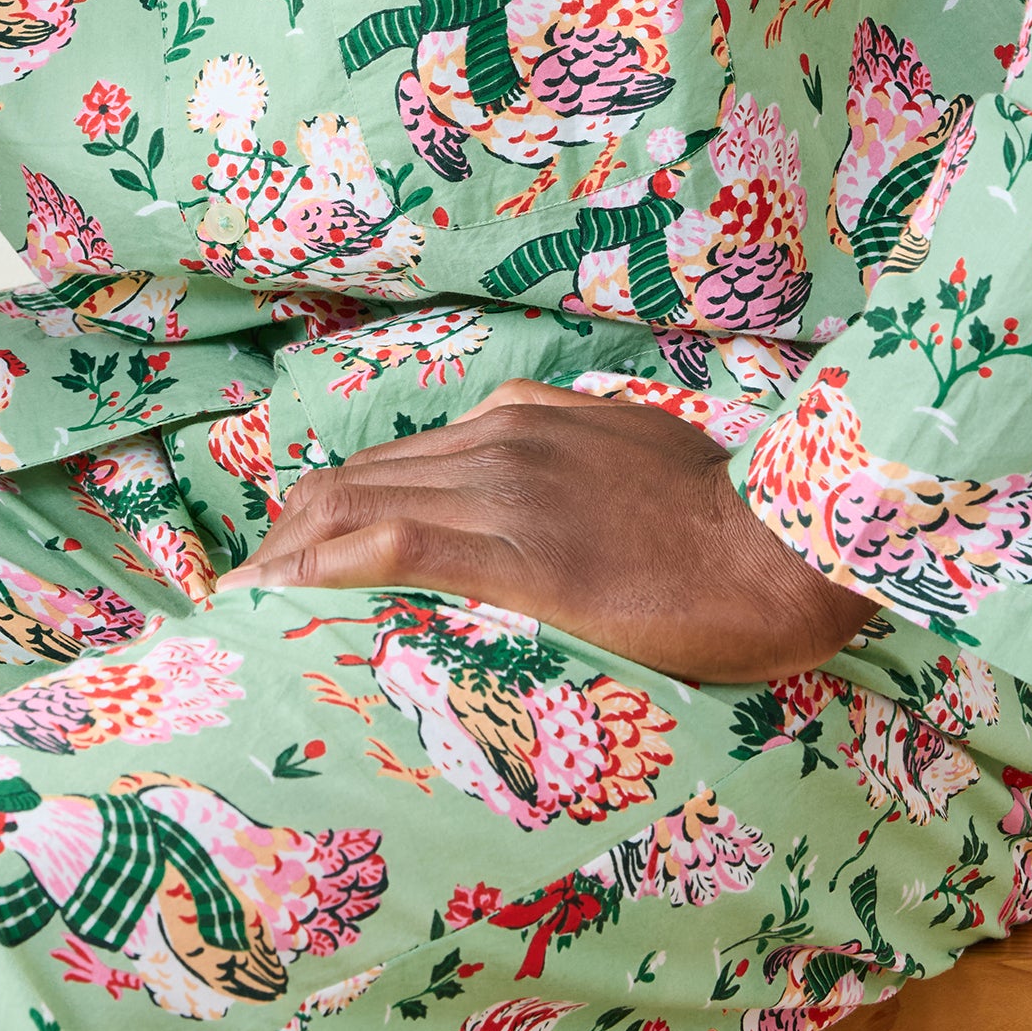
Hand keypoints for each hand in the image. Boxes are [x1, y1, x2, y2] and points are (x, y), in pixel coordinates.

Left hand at [216, 379, 872, 683]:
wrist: (786, 538)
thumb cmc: (726, 514)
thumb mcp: (634, 451)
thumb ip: (570, 450)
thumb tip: (537, 471)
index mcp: (519, 424)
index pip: (391, 462)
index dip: (327, 508)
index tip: (288, 552)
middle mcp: (497, 443)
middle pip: (355, 481)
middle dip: (287, 535)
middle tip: (246, 594)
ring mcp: (506, 490)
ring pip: (360, 506)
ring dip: (289, 555)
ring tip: (245, 606)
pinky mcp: (522, 549)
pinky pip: (397, 547)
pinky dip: (326, 567)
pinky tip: (285, 597)